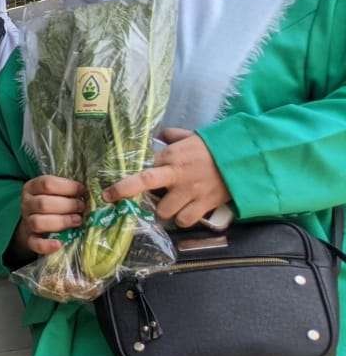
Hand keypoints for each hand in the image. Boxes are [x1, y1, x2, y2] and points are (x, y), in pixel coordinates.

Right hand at [17, 176, 87, 256]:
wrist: (37, 222)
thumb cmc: (53, 202)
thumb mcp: (57, 191)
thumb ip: (69, 189)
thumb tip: (91, 191)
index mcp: (32, 187)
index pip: (47, 184)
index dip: (67, 187)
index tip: (82, 190)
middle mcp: (27, 204)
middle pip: (43, 203)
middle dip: (67, 206)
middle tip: (82, 207)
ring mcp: (27, 222)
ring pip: (38, 222)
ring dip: (61, 222)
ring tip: (77, 221)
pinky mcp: (29, 239)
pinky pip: (34, 243)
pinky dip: (46, 245)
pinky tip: (59, 244)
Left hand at [105, 128, 230, 227]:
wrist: (248, 158)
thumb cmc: (217, 147)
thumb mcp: (192, 137)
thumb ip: (172, 137)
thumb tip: (159, 135)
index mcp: (171, 155)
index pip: (141, 168)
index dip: (125, 180)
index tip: (108, 190)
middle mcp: (176, 173)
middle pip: (143, 184)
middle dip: (125, 193)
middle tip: (114, 199)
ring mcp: (190, 191)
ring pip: (163, 210)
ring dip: (162, 211)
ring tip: (167, 206)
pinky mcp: (204, 205)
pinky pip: (184, 220)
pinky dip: (182, 220)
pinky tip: (184, 214)